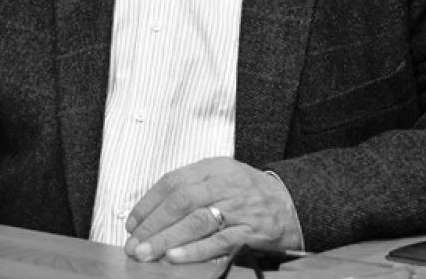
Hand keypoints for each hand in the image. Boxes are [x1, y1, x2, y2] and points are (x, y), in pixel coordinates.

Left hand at [124, 157, 299, 263]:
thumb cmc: (250, 193)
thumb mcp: (222, 177)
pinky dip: (195, 250)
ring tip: (148, 253)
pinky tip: (176, 257)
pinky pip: (219, 241)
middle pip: (181, 202)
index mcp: (214, 168)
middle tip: (134, 243)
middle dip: (153, 225)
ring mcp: (238, 208)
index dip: (148, 203)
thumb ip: (191, 188)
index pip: (173, 182)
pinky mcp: (250, 231)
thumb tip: (152, 213)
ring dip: (167, 239)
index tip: (132, 222)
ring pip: (196, 221)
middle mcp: (225, 185)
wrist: (293, 203)